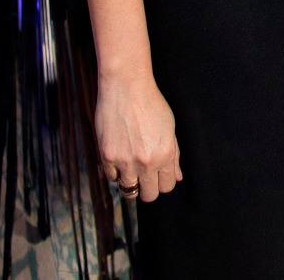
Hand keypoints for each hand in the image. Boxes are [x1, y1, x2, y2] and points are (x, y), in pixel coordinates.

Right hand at [96, 72, 182, 201]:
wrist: (126, 88)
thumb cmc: (151, 104)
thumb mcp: (169, 128)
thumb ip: (174, 155)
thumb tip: (177, 177)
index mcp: (165, 155)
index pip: (167, 186)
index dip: (164, 181)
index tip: (160, 175)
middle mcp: (146, 162)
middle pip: (148, 195)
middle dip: (148, 187)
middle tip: (145, 176)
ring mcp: (125, 162)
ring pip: (129, 190)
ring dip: (131, 181)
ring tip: (132, 164)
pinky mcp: (106, 157)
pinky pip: (112, 177)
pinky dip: (116, 171)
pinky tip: (120, 156)